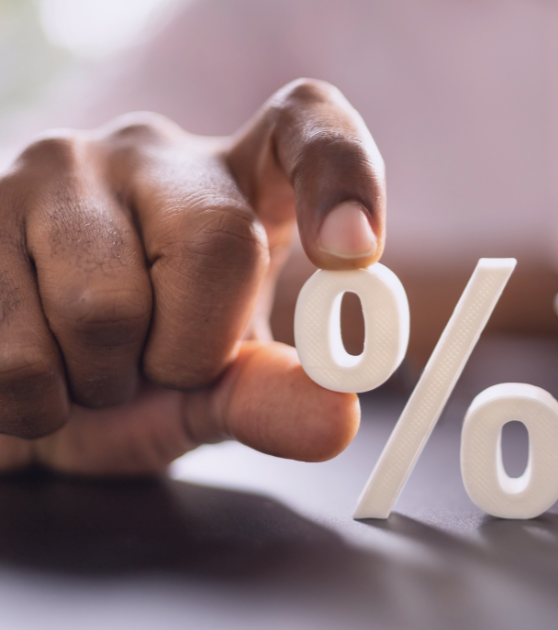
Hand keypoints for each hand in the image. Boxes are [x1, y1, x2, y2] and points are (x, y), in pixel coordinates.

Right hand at [0, 79, 384, 473]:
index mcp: (239, 180)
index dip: (343, 178)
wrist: (26, 390)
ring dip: (103, 382)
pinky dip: (35, 404)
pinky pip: (16, 352)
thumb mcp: (222, 390)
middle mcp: (152, 154)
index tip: (355, 252)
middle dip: (194, 346)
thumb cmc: (142, 375)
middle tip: (161, 366)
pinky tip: (37, 371)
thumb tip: (337, 413)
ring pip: (105, 308)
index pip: (308, 127)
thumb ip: (276, 396)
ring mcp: (54, 172)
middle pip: (218, 239)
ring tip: (90, 367)